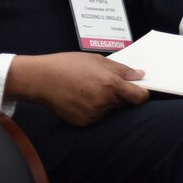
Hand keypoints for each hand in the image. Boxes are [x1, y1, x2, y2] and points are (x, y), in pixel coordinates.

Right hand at [6, 51, 147, 125]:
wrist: (40, 78)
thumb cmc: (68, 65)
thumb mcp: (97, 60)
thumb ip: (121, 70)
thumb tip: (140, 76)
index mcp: (111, 85)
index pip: (139, 97)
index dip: (142, 94)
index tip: (139, 91)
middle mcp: (104, 102)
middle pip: (124, 103)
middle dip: (119, 95)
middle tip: (102, 84)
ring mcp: (94, 114)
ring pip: (109, 110)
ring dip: (105, 102)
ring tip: (87, 89)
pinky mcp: (83, 122)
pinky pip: (96, 117)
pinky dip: (92, 110)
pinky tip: (79, 99)